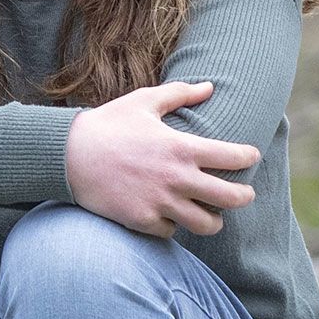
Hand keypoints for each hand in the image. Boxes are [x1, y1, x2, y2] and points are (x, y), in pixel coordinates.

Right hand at [63, 80, 259, 239]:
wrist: (67, 155)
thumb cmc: (107, 124)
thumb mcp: (143, 101)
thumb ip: (180, 93)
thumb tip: (209, 87)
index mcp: (182, 148)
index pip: (233, 157)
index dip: (248, 158)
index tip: (250, 158)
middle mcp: (177, 179)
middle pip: (231, 199)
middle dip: (244, 197)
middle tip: (245, 194)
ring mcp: (161, 203)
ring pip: (207, 224)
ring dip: (213, 220)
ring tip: (212, 215)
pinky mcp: (143, 221)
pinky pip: (172, 231)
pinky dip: (174, 226)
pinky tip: (172, 217)